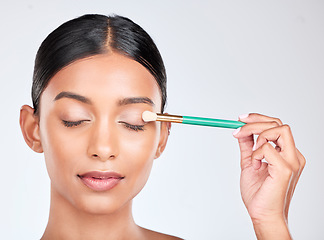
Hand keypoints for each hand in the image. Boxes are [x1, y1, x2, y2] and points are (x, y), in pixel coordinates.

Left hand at [233, 113, 304, 238]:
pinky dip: (256, 154)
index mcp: (286, 153)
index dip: (258, 119)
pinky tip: (255, 166)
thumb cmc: (259, 194)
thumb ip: (248, 146)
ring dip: (258, 136)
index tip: (240, 119)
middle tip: (237, 129)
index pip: (276, 126)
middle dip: (255, 122)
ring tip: (252, 155)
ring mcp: (291, 161)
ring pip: (279, 130)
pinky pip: (269, 148)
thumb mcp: (250, 163)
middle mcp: (292, 155)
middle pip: (278, 124)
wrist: (263, 215)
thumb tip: (241, 131)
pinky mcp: (286, 169)